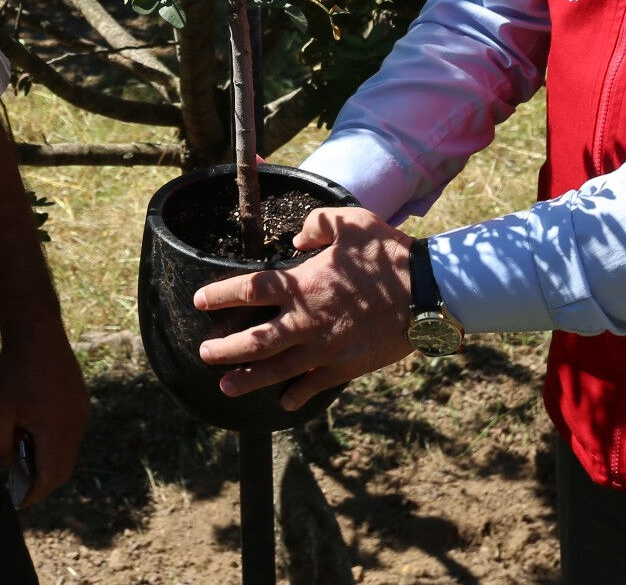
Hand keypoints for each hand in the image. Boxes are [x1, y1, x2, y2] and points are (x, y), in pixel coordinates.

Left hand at [0, 324, 88, 505]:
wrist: (37, 331)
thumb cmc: (15, 371)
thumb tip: (6, 467)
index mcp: (57, 432)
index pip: (50, 478)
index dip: (34, 494)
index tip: (18, 500)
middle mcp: (76, 426)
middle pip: (63, 468)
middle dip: (42, 481)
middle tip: (19, 483)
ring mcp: (82, 412)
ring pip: (68, 450)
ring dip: (48, 459)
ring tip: (22, 452)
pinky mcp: (80, 401)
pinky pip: (70, 432)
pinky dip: (54, 442)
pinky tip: (33, 429)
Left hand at [191, 207, 417, 410]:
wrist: (426, 292)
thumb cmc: (387, 254)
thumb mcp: (349, 223)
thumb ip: (316, 224)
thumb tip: (297, 237)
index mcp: (302, 285)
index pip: (249, 291)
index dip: (220, 296)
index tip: (199, 301)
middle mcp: (306, 321)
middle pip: (253, 340)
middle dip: (224, 350)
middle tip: (204, 353)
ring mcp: (324, 349)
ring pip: (277, 370)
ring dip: (248, 379)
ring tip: (225, 386)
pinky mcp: (345, 367)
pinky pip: (313, 385)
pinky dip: (296, 395)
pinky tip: (283, 403)